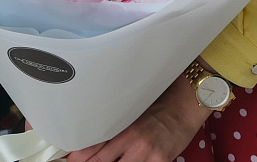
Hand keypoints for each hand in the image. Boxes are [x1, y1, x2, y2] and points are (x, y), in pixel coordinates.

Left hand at [66, 72, 211, 161]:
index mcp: (122, 123)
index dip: (79, 156)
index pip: (94, 144)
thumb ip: (117, 124)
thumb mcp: (134, 109)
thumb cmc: (161, 101)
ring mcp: (146, 154)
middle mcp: (132, 140)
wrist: (187, 102)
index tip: (69, 159)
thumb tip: (97, 134)